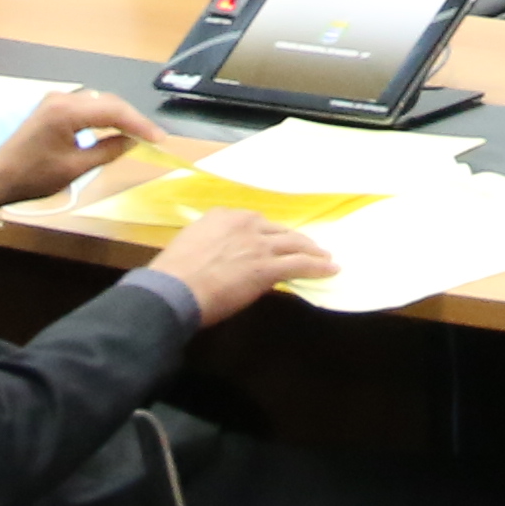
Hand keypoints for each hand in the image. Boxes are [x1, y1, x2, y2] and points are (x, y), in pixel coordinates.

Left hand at [0, 83, 169, 209]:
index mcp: (67, 112)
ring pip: (97, 101)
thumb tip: (132, 141)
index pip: (114, 111)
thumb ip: (108, 151)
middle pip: (107, 102)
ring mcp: (55, 100)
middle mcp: (62, 98)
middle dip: (131, 118)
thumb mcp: (75, 168)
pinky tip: (111, 129)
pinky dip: (101, 116)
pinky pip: (84, 106)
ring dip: (117, 116)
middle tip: (151, 137)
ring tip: (135, 134)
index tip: (159, 139)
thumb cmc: (34, 177)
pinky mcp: (51, 107)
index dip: (140, 124)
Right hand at [147, 206, 335, 323]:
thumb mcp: (192, 245)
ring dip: (312, 251)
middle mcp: (244, 224)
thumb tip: (226, 256)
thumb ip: (213, 243)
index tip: (273, 240)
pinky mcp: (268, 267)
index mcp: (222, 216)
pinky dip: (319, 266)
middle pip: (278, 230)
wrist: (174, 289)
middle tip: (308, 246)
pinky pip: (301, 264)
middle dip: (294, 239)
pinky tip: (330, 269)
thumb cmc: (174, 274)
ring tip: (324, 256)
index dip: (266, 234)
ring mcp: (258, 244)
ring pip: (294, 243)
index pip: (254, 222)